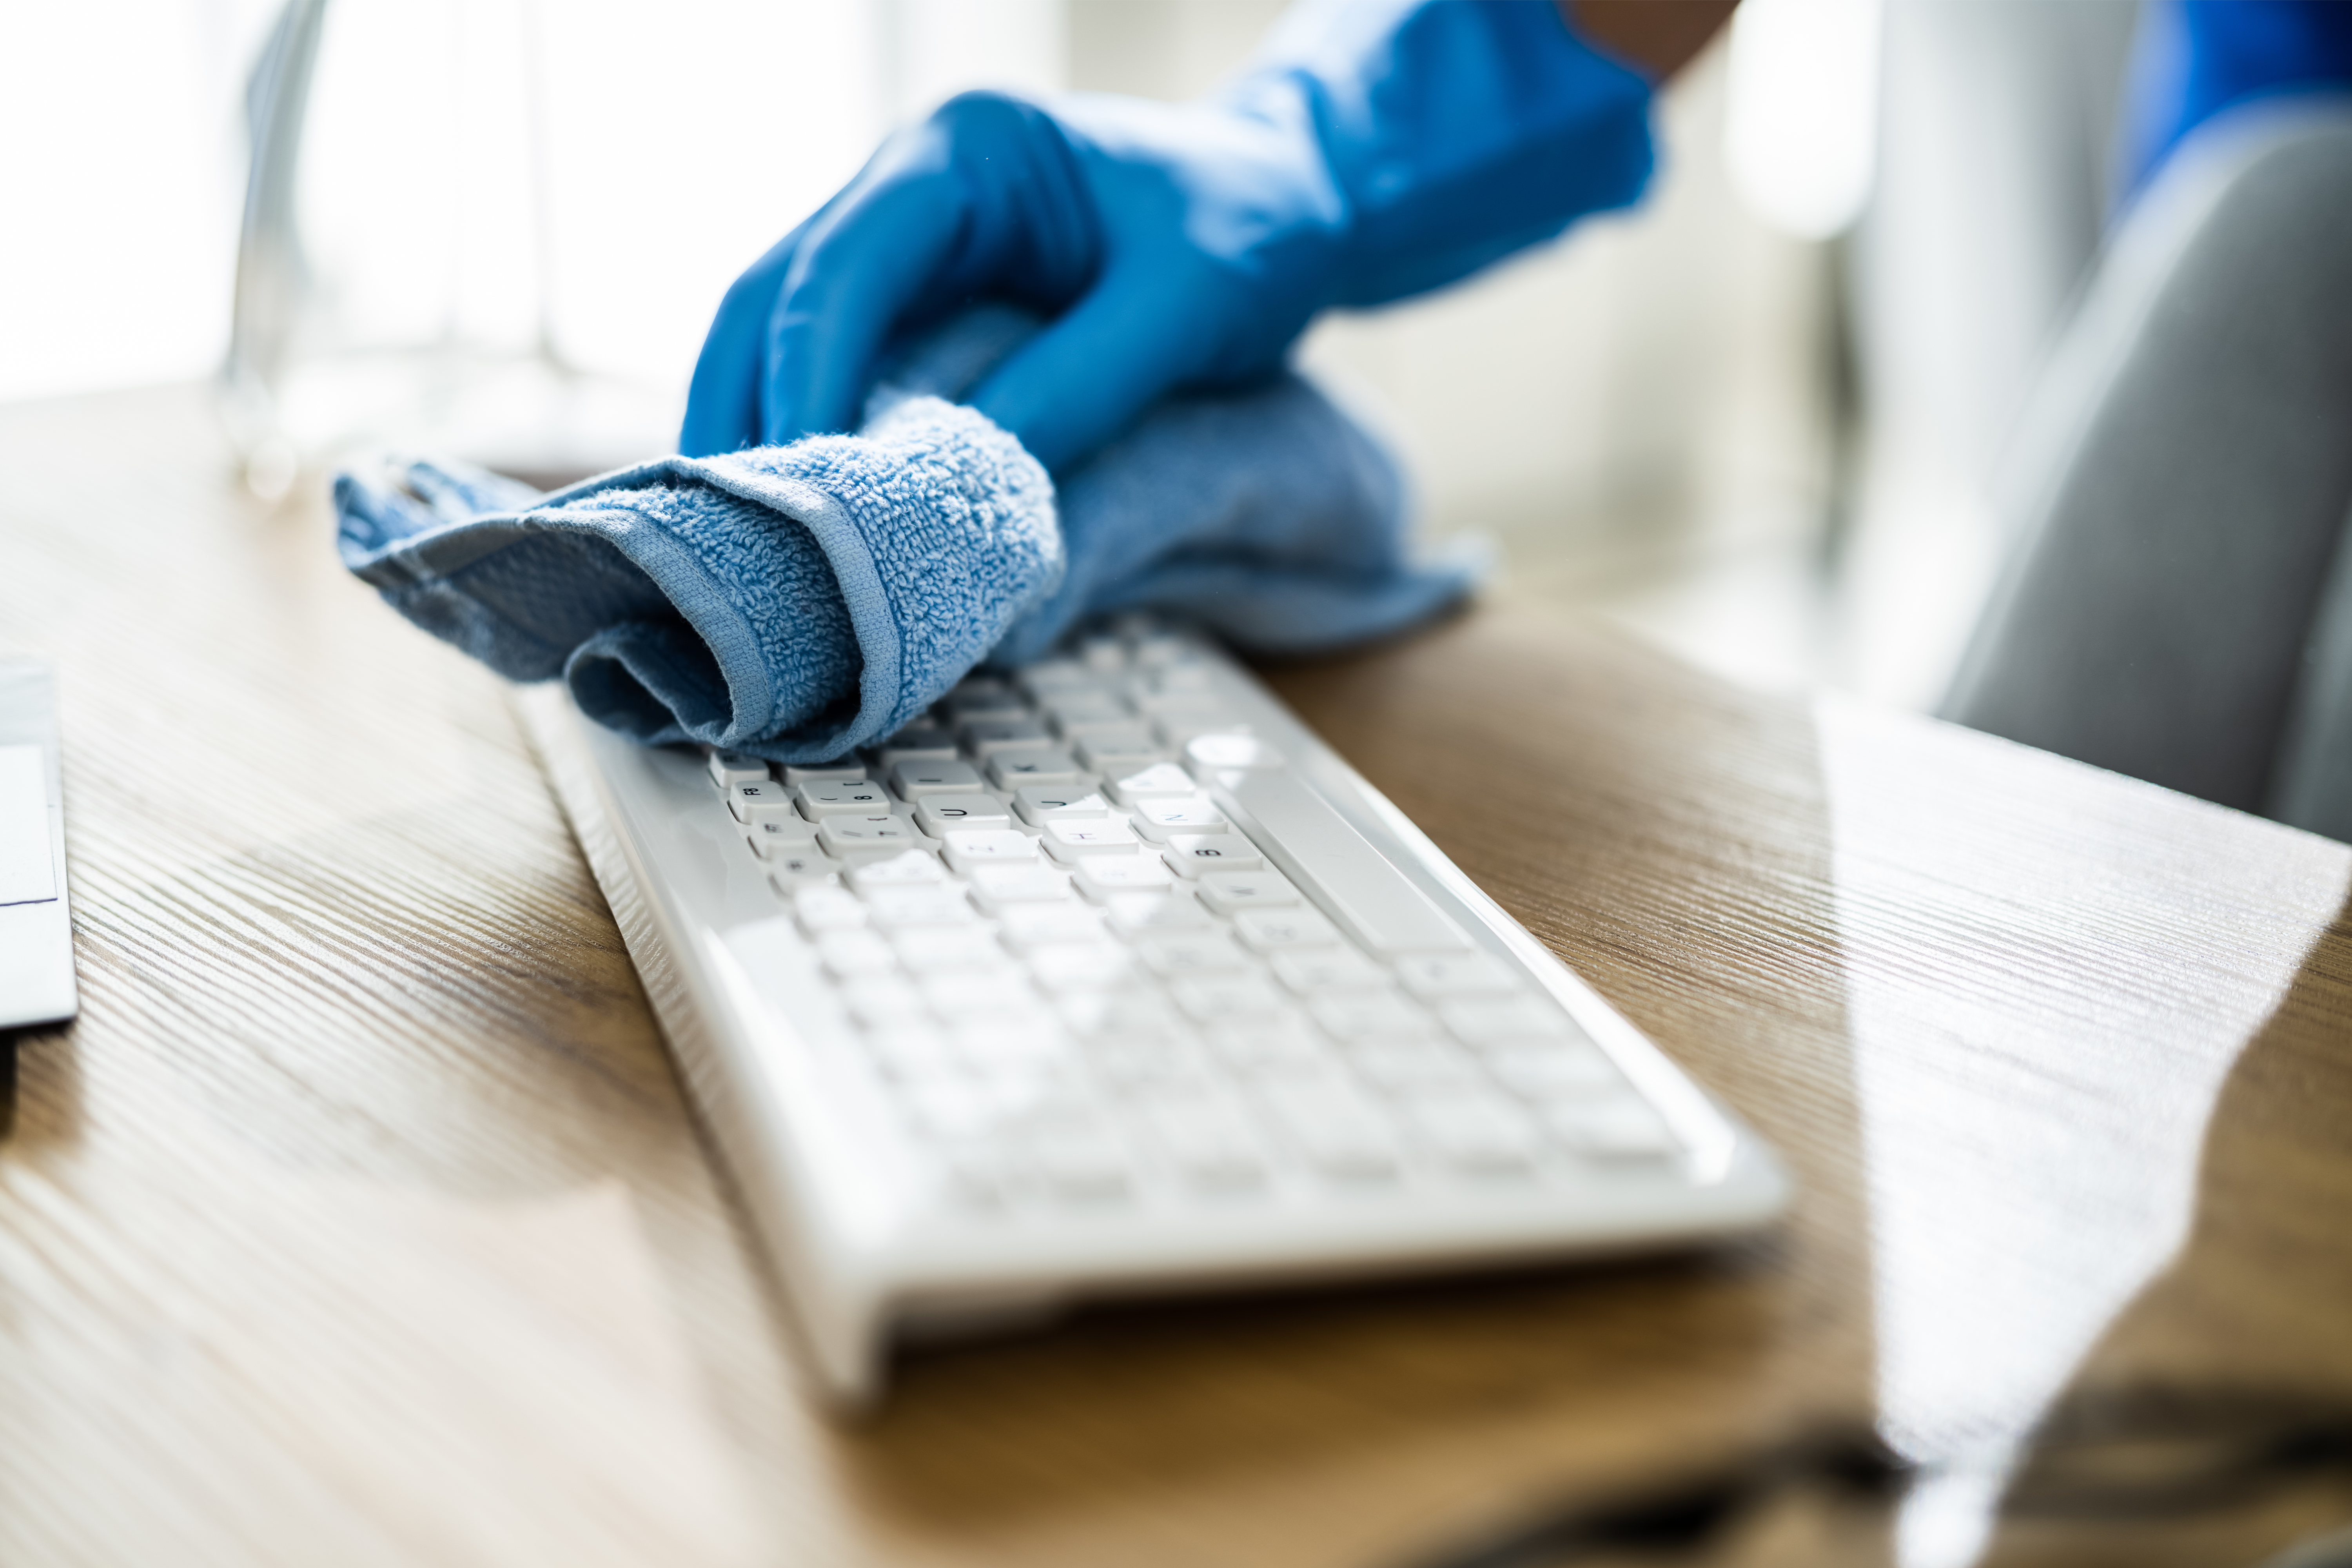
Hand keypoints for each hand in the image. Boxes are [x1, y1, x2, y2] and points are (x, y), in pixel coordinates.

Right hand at [680, 0, 1657, 474]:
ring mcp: (909, 244)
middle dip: (749, 415)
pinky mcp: (927, 302)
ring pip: (785, 337)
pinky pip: (840, 366)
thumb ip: (1079, 387)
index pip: (843, 269)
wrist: (1295, 204)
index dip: (807, 380)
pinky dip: (815, 437)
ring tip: (758, 550)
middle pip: (774, 302)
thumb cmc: (1253, 230)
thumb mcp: (1184, 307)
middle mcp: (910, 186)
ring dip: (764, 434)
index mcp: (963, 153)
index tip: (800, 487)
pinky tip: (814, 519)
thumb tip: (977, 487)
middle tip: (739, 540)